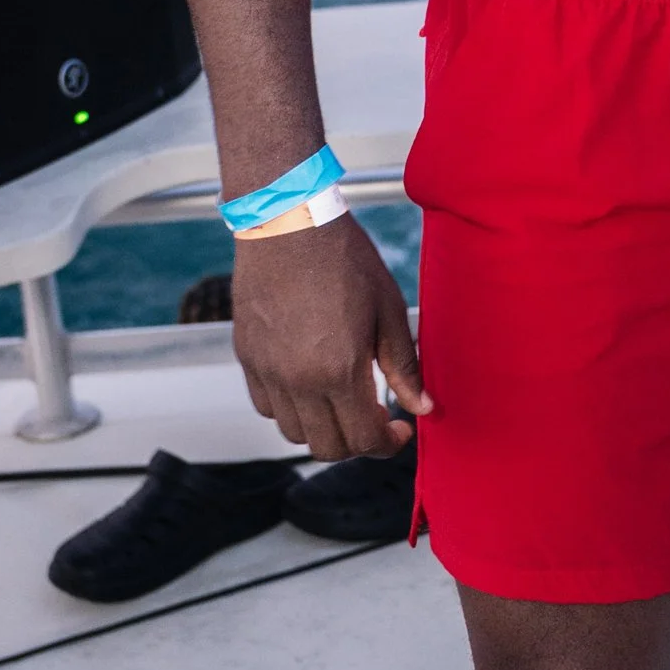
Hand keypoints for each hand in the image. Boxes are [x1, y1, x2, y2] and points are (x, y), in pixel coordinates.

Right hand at [231, 212, 429, 460]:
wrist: (289, 222)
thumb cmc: (344, 258)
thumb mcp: (389, 310)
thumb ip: (403, 367)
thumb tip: (422, 407)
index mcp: (338, 371)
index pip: (363, 440)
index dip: (387, 444)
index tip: (400, 429)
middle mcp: (297, 381)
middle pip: (327, 448)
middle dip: (357, 443)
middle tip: (376, 417)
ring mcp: (267, 371)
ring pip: (294, 433)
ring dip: (323, 429)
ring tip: (343, 400)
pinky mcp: (247, 357)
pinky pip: (266, 407)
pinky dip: (290, 409)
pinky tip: (310, 384)